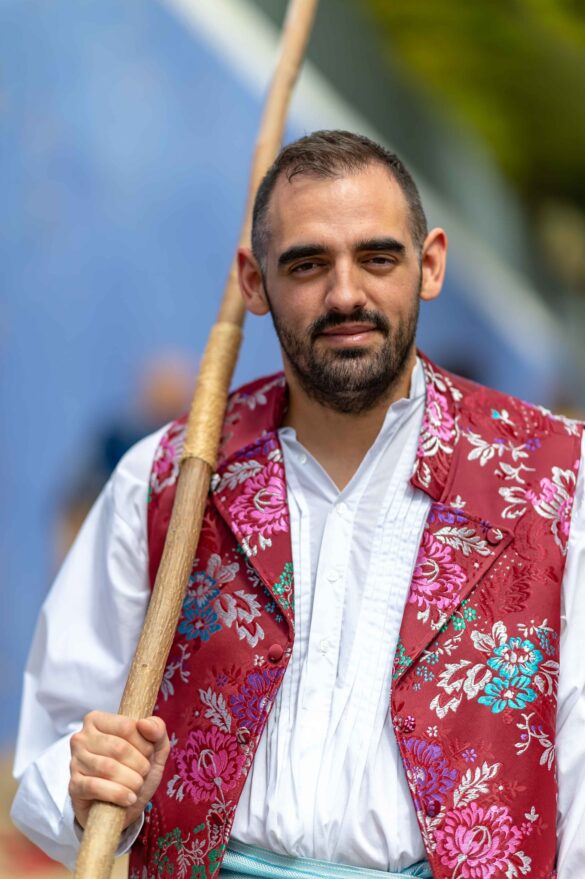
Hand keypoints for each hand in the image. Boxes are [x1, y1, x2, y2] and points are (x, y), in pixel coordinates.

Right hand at [69, 711, 169, 829]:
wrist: (121, 806)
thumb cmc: (136, 769)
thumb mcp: (154, 747)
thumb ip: (156, 729)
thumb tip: (144, 723)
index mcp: (97, 720)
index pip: (126, 726)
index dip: (144, 743)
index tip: (148, 754)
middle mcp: (81, 738)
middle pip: (118, 747)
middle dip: (139, 764)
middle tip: (144, 773)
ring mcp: (75, 762)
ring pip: (108, 768)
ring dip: (131, 780)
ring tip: (137, 786)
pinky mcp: (74, 786)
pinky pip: (95, 787)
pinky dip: (118, 794)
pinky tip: (129, 798)